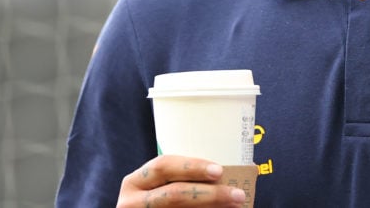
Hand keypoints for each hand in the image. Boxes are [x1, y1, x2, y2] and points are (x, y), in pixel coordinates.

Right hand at [117, 155, 248, 206]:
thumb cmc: (159, 197)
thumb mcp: (161, 185)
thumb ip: (183, 178)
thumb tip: (230, 173)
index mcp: (135, 182)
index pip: (163, 166)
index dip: (192, 167)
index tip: (219, 171)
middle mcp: (132, 203)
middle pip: (174, 195)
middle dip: (210, 194)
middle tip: (237, 194)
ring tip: (235, 205)